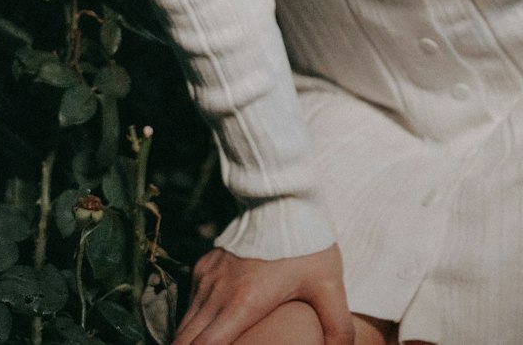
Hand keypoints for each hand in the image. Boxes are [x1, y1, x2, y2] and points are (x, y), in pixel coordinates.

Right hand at [172, 242, 353, 344]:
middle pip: (185, 340)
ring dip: (190, 339)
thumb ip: (337, 326)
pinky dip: (194, 320)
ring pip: (185, 322)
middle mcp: (218, 292)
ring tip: (210, 344)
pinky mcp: (205, 264)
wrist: (283, 194)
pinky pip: (190, 301)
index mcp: (243, 303)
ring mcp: (208, 276)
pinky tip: (209, 328)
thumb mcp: (329, 285)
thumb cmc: (307, 242)